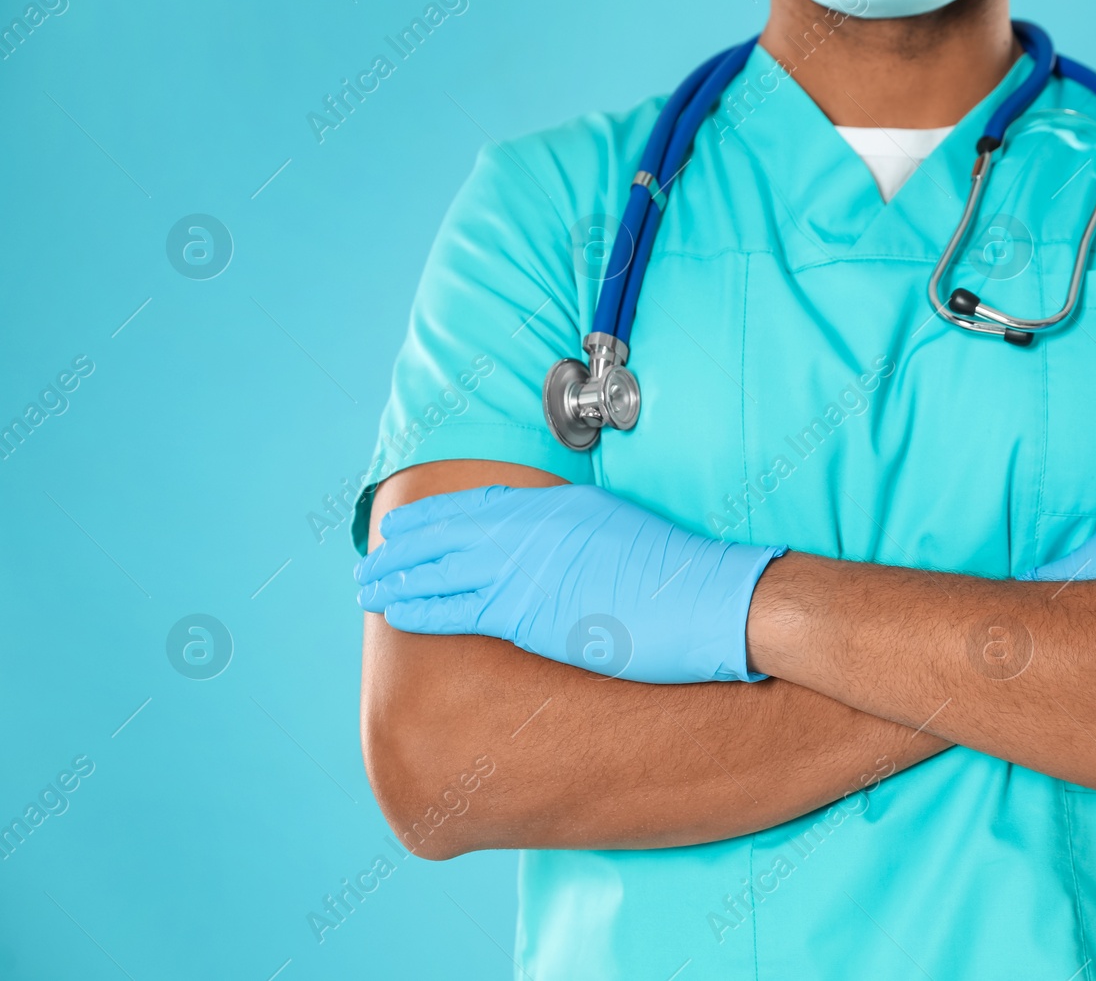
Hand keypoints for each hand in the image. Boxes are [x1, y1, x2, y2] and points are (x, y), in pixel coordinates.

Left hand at [355, 484, 785, 683]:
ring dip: (396, 577)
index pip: (476, 504)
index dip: (434, 517)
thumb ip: (572, 533)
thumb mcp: (618, 528)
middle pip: (448, 532)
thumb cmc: (676, 574)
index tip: (406, 526)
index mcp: (555, 505)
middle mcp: (532, 530)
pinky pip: (455, 608)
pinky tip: (395, 612)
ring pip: (440, 569)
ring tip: (366, 585)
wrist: (708, 599)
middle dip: (402, 546)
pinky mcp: (527, 613)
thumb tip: (547, 549)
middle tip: (371, 557)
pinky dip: (419, 608)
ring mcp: (527, 569)